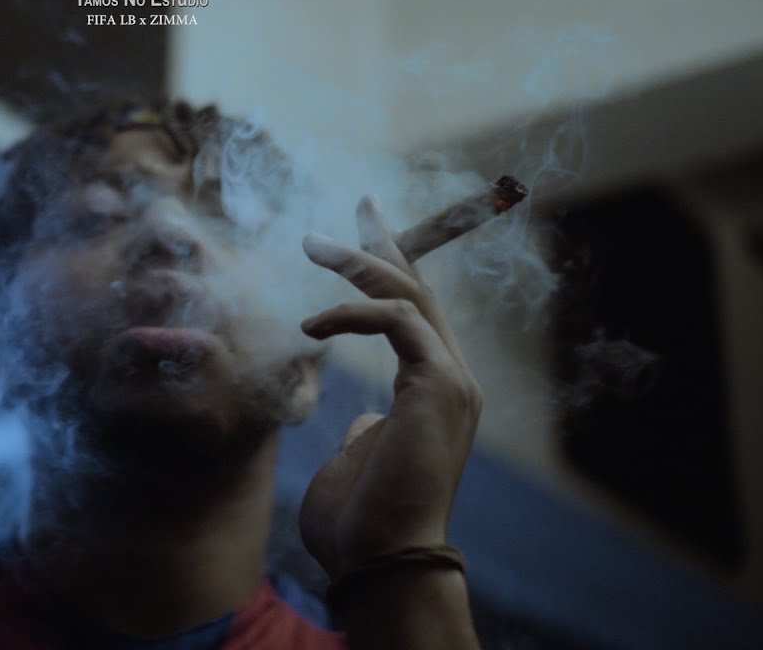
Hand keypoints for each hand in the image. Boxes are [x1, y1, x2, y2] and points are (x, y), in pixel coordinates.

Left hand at [297, 196, 481, 579]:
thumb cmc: (361, 520)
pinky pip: (398, 319)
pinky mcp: (439, 384)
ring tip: (310, 244)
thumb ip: (366, 430)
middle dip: (384, 241)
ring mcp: (451, 380)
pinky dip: (353, 311)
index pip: (413, 312)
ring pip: (410, 292)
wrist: (382, 560)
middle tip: (356, 202)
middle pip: (420, 287)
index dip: (389, 265)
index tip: (359, 229)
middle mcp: (451, 378)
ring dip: (359, 261)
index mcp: (433, 390)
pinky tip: (312, 327)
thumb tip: (363, 417)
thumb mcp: (358, 458)